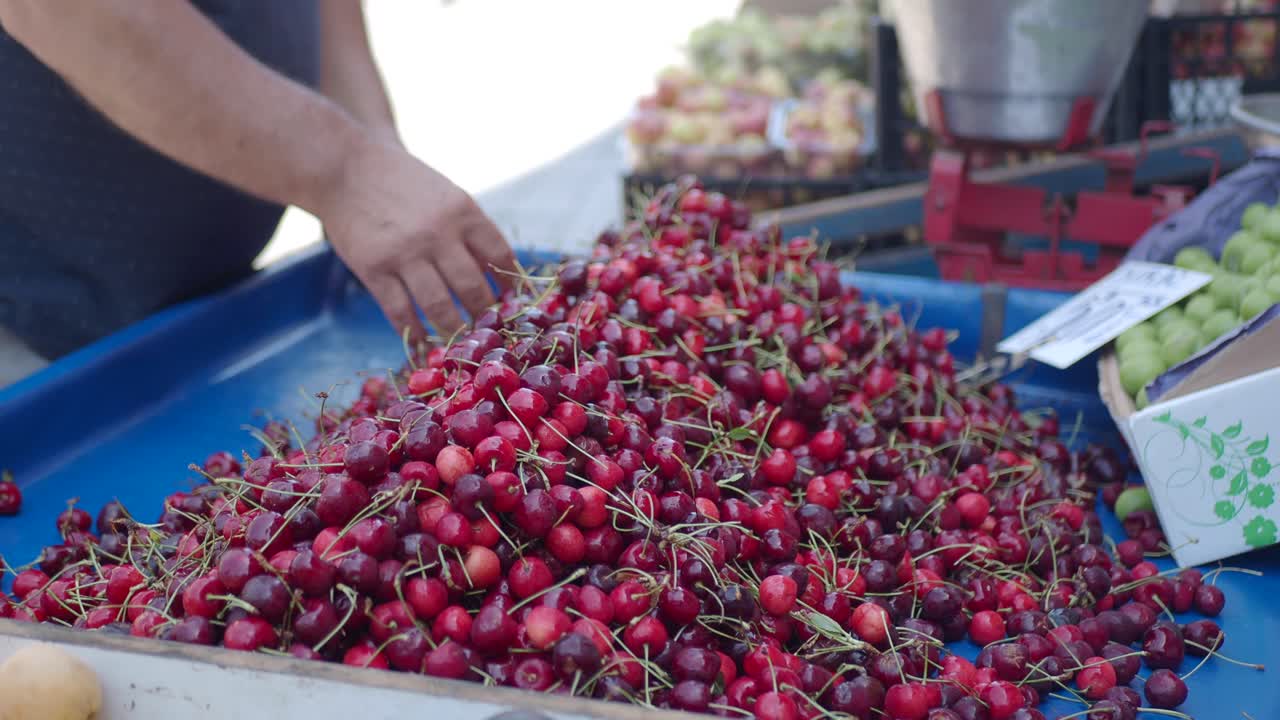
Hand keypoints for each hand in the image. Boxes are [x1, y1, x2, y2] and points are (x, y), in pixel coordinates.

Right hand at [317, 138, 516, 340]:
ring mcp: (404, 253)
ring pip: (439, 306)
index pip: (499, 255)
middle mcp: (437, 233)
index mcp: (463, 211)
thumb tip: (497, 277)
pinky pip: (401, 312)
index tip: (512, 301)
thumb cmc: (404, 184)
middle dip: (485, 315)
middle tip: (488, 330)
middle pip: (472, 288)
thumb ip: (470, 230)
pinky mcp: (374, 269)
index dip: (509, 284)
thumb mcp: (446, 195)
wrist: (346, 168)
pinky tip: (423, 342)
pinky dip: (415, 332)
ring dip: (454, 330)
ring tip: (461, 342)